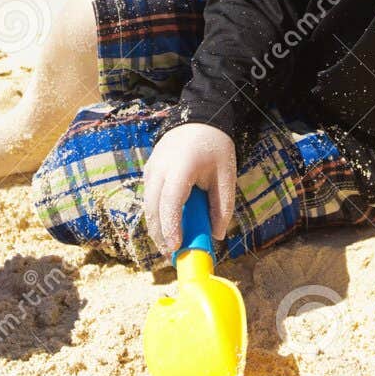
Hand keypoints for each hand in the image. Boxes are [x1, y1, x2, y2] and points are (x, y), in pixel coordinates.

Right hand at [143, 122, 237, 254]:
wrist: (199, 120)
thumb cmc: (215, 148)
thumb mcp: (226, 175)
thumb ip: (222, 206)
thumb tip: (217, 235)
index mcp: (181, 166)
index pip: (170, 201)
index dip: (171, 226)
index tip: (176, 246)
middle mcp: (160, 167)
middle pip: (153, 208)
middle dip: (160, 235)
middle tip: (172, 255)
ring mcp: (151, 168)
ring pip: (148, 205)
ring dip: (156, 227)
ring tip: (170, 246)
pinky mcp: (149, 171)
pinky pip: (149, 198)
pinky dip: (155, 215)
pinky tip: (166, 228)